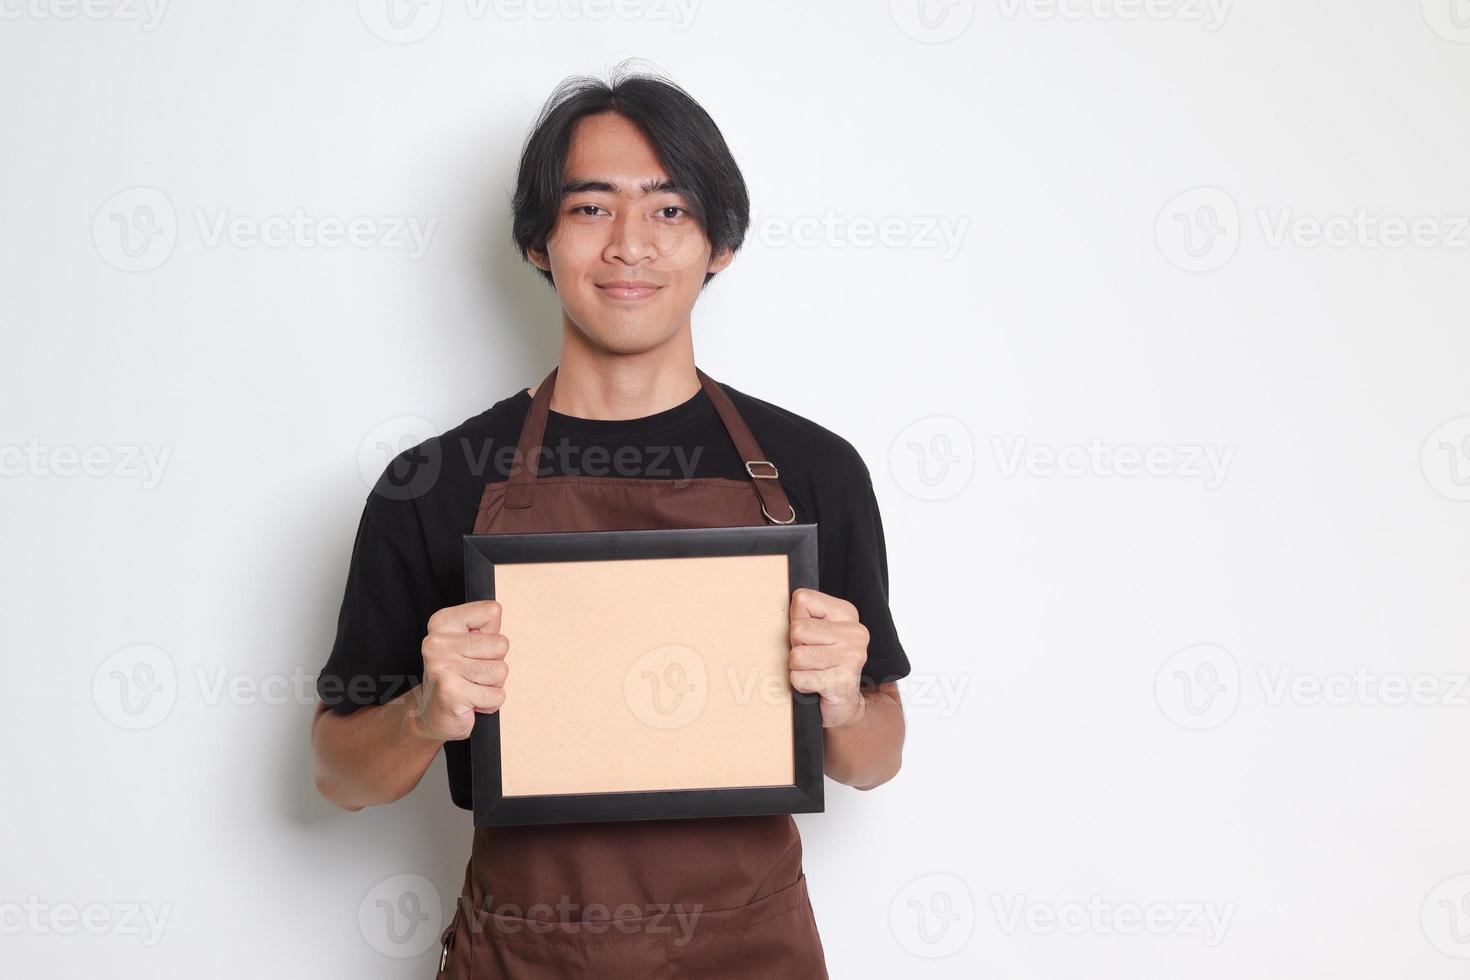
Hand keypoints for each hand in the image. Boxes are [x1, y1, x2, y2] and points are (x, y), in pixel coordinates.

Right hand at [409, 599, 509, 742]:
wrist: (428, 715)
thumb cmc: (454, 677)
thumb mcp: (466, 643)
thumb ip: (484, 629)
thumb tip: (496, 618)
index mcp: (442, 623)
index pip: (492, 612)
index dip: (492, 634)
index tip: (474, 648)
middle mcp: (438, 642)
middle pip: (501, 644)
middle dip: (494, 663)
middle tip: (473, 673)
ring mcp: (442, 666)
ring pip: (500, 670)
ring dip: (492, 685)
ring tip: (472, 686)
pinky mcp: (451, 692)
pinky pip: (496, 696)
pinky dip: (490, 703)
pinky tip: (471, 701)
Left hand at [787, 587, 868, 728]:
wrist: (845, 702)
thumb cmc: (826, 664)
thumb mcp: (819, 632)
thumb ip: (803, 616)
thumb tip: (774, 608)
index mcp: (847, 613)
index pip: (803, 599)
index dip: (796, 619)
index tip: (809, 635)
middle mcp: (854, 633)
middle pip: (797, 629)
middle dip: (796, 646)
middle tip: (811, 657)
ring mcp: (850, 657)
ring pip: (797, 655)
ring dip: (798, 668)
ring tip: (814, 671)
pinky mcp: (841, 682)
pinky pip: (799, 679)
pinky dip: (801, 684)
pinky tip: (816, 685)